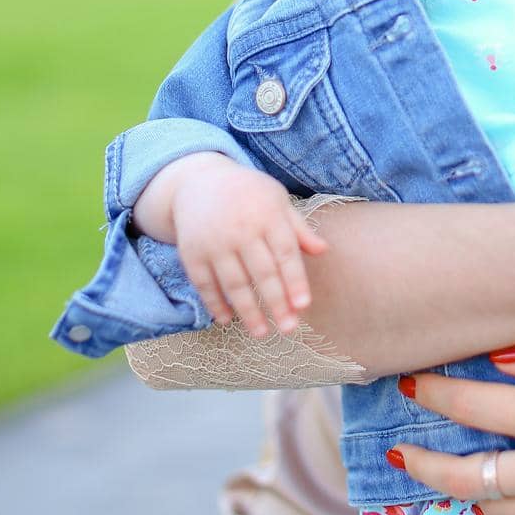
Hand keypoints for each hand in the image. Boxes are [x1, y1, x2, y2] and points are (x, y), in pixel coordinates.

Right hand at [172, 159, 326, 337]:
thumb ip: (298, 228)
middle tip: (289, 328)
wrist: (198, 182)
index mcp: (267, 215)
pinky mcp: (191, 253)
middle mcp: (241, 229)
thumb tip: (323, 250)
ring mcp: (214, 242)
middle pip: (262, 273)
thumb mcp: (276, 200)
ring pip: (234, 283)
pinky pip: (204, 284)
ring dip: (248, 311)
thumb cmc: (248, 194)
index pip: (285, 253)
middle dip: (276, 303)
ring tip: (262, 333)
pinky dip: (215, 303)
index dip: (295, 280)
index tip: (304, 305)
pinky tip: (227, 320)